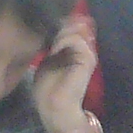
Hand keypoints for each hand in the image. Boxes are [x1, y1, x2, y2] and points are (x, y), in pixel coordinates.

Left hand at [30, 15, 98, 132]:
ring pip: (75, 30)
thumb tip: (48, 32)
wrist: (55, 110)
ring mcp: (87, 54)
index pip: (71, 28)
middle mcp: (84, 50)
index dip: (60, 22)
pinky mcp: (87, 59)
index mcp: (75, 52)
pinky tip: (54, 50)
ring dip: (60, 34)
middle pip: (75, 25)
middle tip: (47, 32)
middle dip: (60, 25)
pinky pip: (76, 40)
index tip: (45, 23)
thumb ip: (51, 49)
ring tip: (51, 45)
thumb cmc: (48, 91)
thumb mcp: (46, 63)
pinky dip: (62, 41)